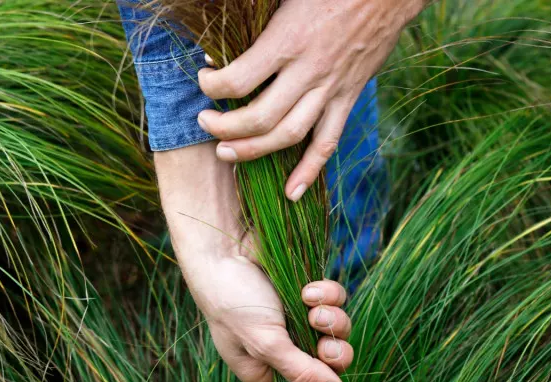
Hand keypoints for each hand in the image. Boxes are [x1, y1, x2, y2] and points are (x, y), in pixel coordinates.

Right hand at [155, 144, 352, 381]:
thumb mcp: (265, 342)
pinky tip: (309, 290)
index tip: (324, 367)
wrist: (223, 246)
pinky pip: (334, 302)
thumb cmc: (232, 300)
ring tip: (312, 305)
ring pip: (336, 331)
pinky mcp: (308, 294)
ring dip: (332, 320)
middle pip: (329, 363)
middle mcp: (284, 349)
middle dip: (334, 352)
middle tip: (327, 346)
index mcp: (266, 370)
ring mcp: (298, 320)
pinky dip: (327, 296)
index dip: (323, 381)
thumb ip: (300, 371)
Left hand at [195, 0, 424, 200]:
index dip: (214, 87)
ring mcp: (329, 90)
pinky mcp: (346, 100)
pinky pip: (326, 143)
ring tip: (227, 154)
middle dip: (225, 128)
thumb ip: (259, 20)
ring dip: (254, 151)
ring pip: (288, 135)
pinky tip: (291, 192)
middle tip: (206, 125)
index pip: (240, 79)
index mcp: (288, 40)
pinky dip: (308, 171)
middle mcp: (308, 71)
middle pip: (260, 117)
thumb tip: (224, 41)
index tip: (204, 81)